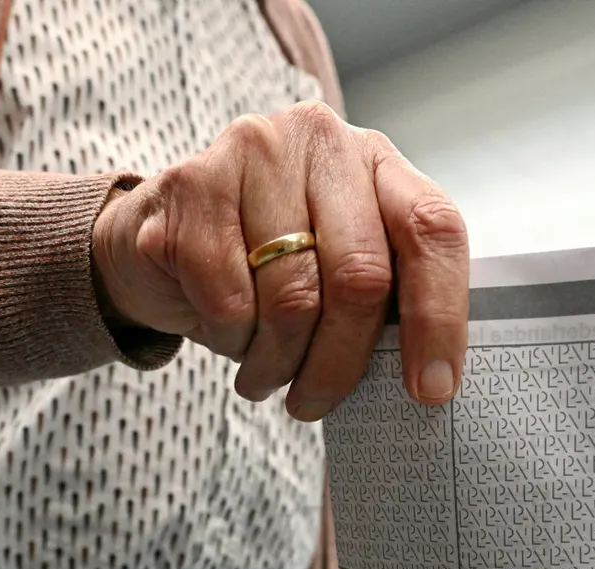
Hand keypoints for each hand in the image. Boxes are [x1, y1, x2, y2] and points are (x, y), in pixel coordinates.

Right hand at [92, 100, 468, 420]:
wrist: (154, 236)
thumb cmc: (259, 262)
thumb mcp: (334, 264)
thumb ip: (383, 294)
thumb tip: (427, 379)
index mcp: (374, 159)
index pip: (432, 229)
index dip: (440, 316)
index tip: (432, 388)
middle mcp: (320, 139)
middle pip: (361, 276)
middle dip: (341, 361)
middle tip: (317, 402)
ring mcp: (253, 152)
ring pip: (293, 299)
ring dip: (279, 362)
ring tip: (265, 375)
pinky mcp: (192, 187)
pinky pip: (230, 302)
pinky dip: (231, 341)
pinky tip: (226, 335)